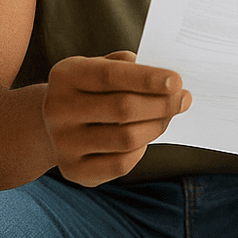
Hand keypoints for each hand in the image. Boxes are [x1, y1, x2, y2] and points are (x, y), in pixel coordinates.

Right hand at [43, 51, 191, 186]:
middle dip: (161, 104)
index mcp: (66, 76)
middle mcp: (58, 109)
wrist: (53, 124)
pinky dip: (141, 150)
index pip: (111, 76)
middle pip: (123, 108)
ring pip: (126, 138)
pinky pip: (121, 164)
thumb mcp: (101, 67)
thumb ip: (129, 67)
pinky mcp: (74, 170)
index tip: (177, 81)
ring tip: (169, 116)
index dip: (147, 78)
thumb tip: (167, 81)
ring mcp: (64, 143)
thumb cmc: (91, 89)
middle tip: (184, 99)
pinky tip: (145, 137)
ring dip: (157, 126)